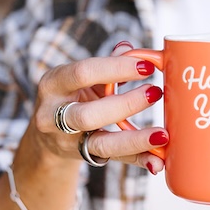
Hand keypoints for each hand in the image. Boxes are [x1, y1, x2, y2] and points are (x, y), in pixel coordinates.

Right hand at [28, 42, 167, 173]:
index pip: (83, 73)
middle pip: (88, 114)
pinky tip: (157, 161)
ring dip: (135, 140)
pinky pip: (113, 159)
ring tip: (162, 135)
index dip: (115, 69)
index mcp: (53, 84)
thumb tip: (129, 49)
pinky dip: (137, 159)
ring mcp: (66, 141)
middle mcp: (52, 115)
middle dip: (125, 105)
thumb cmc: (71, 96)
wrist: (47, 134)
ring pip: (101, 144)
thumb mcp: (80, 78)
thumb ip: (106, 64)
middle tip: (155, 93)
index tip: (146, 66)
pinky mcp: (82, 157)